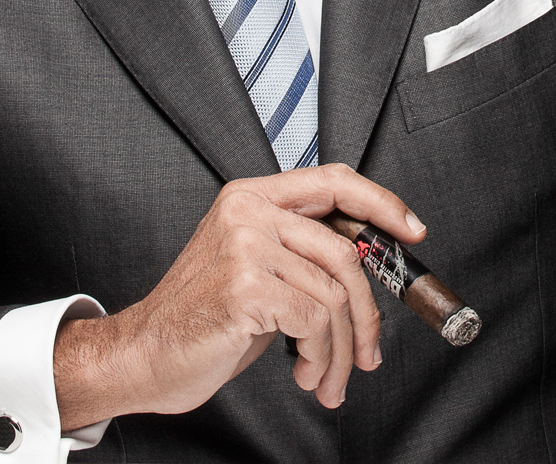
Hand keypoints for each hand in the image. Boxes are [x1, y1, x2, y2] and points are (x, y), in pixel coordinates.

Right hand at [51, 163, 425, 427]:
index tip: (411, 230)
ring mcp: (246, 246)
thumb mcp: (254, 267)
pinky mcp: (247, 286)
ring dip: (340, 349)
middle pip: (345, 252)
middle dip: (368, 313)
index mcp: (251, 197)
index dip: (381, 204)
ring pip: (334, 295)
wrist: (144, 354)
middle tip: (368, 350)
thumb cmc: (201, 317)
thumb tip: (369, 260)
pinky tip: (303, 371)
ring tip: (325, 374)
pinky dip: (320, 357)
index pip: (333, 180)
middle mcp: (248, 212)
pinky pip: (315, 321)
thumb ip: (300, 251)